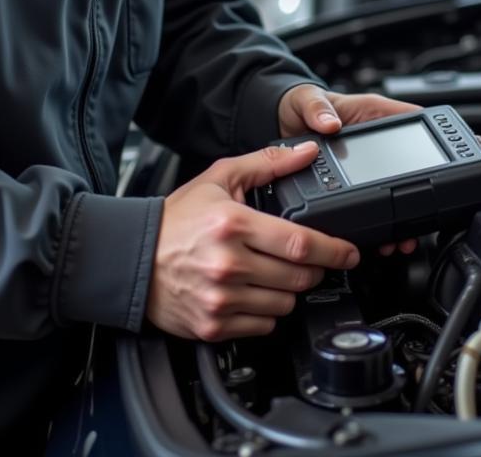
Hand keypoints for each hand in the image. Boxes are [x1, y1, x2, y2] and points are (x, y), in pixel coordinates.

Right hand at [145, 141, 359, 341]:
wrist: (131, 258)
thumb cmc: (175, 219)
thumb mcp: (219, 178)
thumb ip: (267, 163)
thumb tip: (306, 153)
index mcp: (233, 224)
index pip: (300, 243)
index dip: (334, 250)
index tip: (349, 252)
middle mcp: (228, 264)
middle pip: (298, 276)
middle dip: (314, 269)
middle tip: (310, 260)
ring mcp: (221, 299)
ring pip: (285, 304)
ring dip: (290, 290)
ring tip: (275, 273)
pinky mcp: (214, 325)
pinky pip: (263, 326)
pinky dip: (268, 312)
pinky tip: (254, 292)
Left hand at [278, 85, 421, 255]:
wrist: (281, 121)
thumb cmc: (301, 104)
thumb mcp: (308, 100)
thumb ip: (318, 108)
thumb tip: (330, 122)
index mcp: (372, 113)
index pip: (411, 119)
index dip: (429, 137)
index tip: (438, 160)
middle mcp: (374, 139)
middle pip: (409, 165)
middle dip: (417, 194)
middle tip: (417, 217)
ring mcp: (366, 163)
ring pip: (394, 190)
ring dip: (401, 216)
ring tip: (400, 237)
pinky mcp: (351, 181)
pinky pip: (372, 202)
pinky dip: (379, 222)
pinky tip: (379, 238)